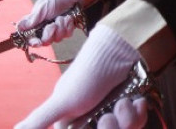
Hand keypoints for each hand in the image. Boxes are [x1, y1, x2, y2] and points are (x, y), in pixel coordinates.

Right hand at [15, 24, 140, 128]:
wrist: (119, 54)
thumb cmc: (87, 76)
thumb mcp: (62, 102)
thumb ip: (38, 120)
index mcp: (70, 118)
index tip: (90, 126)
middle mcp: (90, 116)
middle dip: (110, 127)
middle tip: (108, 113)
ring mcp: (110, 112)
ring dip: (125, 118)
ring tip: (123, 101)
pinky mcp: (129, 110)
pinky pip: (136, 123)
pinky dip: (137, 112)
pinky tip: (134, 99)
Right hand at [16, 0, 83, 45]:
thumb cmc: (54, 0)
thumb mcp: (41, 9)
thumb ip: (31, 20)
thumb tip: (19, 28)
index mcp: (36, 24)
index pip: (31, 38)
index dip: (33, 42)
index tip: (37, 42)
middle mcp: (45, 29)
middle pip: (45, 42)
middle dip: (50, 33)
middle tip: (52, 24)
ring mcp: (56, 30)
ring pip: (57, 39)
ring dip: (60, 27)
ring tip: (61, 17)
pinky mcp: (66, 30)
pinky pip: (67, 34)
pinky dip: (68, 26)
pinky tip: (68, 18)